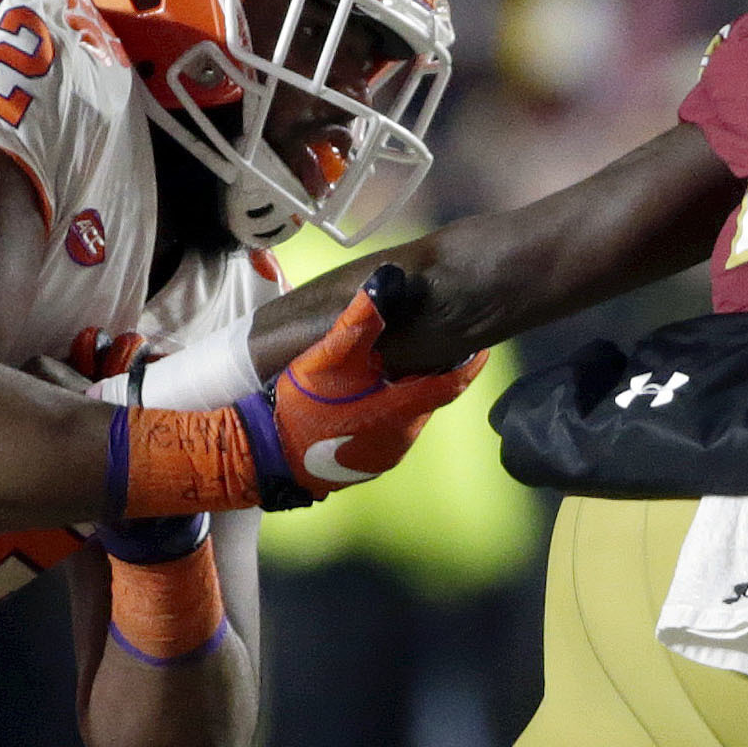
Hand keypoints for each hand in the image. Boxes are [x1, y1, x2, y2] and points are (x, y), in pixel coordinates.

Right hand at [245, 268, 484, 505]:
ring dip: (402, 396)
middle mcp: (403, 436)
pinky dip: (383, 417)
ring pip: (407, 417)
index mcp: (402, 407)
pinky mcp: (367, 468)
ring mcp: (385, 455)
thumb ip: (360, 319)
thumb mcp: (327, 356)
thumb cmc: (301, 404)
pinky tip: (362, 404)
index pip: (452, 382)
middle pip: (427, 397)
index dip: (469, 362)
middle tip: (418, 350)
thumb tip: (387, 278)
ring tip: (386, 376)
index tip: (480, 344)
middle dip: (425, 375)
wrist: (267, 456)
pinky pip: (386, 435)